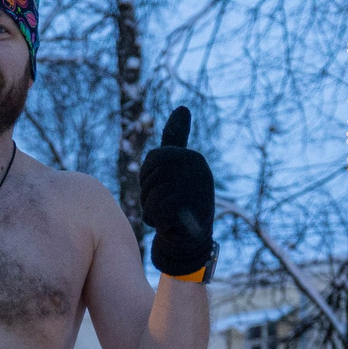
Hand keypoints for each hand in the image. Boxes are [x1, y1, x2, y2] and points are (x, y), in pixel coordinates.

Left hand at [139, 106, 216, 274]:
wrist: (190, 240)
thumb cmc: (178, 200)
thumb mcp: (175, 167)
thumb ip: (176, 139)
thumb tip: (183, 108)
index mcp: (192, 158)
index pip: (154, 158)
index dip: (149, 177)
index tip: (161, 187)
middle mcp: (199, 171)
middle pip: (151, 176)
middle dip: (149, 194)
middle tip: (162, 204)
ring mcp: (197, 192)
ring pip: (152, 196)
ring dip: (151, 210)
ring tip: (167, 215)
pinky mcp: (191, 213)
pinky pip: (156, 212)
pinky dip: (156, 222)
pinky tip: (169, 224)